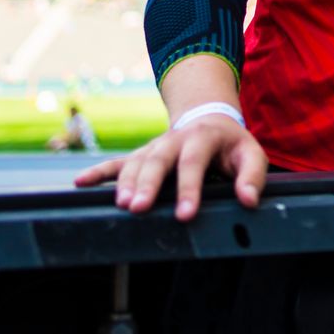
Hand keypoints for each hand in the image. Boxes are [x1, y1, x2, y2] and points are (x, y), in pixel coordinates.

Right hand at [73, 115, 268, 219]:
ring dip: (126, 183)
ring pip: (136, 163)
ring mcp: (155, 147)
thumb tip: (249, 201)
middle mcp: (174, 140)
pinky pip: (117, 163)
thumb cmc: (231, 145)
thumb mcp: (251, 154)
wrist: (209, 118)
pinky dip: (98, 173)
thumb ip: (253, 176)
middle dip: (148, 185)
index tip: (185, 216)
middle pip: (158, 161)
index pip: (194, 163)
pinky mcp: (142, 155)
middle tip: (139, 208)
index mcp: (203, 137)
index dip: (189, 189)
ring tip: (121, 205)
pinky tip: (80, 184)